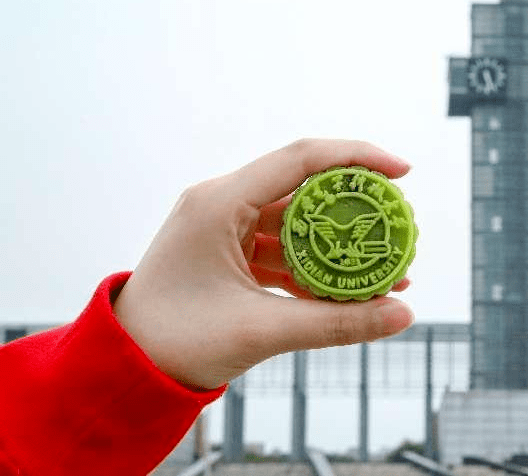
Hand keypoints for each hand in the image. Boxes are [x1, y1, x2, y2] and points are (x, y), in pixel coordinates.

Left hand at [113, 139, 413, 388]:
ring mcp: (223, 228)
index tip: (402, 173)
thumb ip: (337, 322)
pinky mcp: (227, 253)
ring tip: (385, 268)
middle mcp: (221, 204)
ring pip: (296, 223)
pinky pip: (282, 249)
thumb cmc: (174, 343)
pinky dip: (314, 267)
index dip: (357, 159)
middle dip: (356, 208)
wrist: (121, 369)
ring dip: (338, 244)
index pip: (300, 159)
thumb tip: (404, 315)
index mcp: (219, 203)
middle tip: (398, 225)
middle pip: (304, 188)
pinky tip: (348, 291)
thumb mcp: (262, 330)